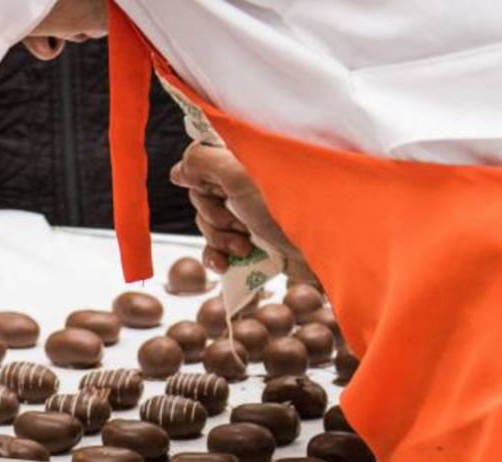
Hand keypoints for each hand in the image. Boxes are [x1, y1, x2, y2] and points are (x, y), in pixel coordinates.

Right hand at [171, 142, 311, 277]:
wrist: (322, 250)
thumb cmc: (286, 206)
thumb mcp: (238, 174)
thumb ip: (201, 162)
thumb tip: (178, 169)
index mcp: (242, 157)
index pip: (198, 159)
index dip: (200, 180)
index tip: (215, 190)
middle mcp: (243, 181)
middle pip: (199, 196)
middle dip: (213, 216)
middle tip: (239, 221)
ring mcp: (247, 212)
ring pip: (206, 224)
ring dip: (219, 239)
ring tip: (245, 245)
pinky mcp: (251, 240)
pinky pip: (216, 248)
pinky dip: (217, 257)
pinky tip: (225, 264)